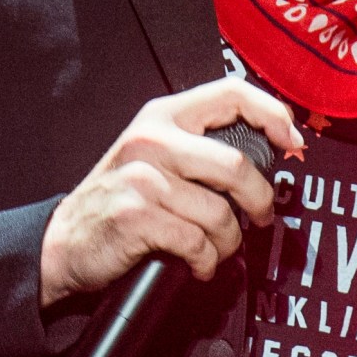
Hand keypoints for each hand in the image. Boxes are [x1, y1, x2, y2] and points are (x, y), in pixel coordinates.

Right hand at [40, 76, 304, 305]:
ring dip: (228, 242)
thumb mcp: (154, 155)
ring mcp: (143, 177)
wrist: (65, 241)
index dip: (272, 114)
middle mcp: (153, 139)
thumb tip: (266, 151)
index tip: (291, 141)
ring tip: (215, 248)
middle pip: (237, 167)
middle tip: (260, 217)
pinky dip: (206, 261)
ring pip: (220, 214)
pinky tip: (196, 262)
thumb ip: (200, 146)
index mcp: (163, 116)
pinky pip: (198, 243)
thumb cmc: (119, 200)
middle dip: (259, 201)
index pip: (232, 94)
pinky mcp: (137, 216)